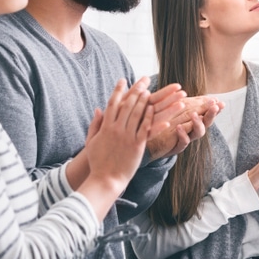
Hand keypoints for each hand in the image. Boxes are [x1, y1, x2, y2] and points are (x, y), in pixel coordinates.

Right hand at [79, 79, 155, 217]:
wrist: (104, 179)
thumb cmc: (97, 161)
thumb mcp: (92, 141)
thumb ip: (95, 124)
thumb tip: (98, 109)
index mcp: (106, 126)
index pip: (113, 103)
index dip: (119, 91)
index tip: (124, 80)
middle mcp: (117, 128)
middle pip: (129, 105)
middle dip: (138, 91)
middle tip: (145, 81)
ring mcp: (127, 136)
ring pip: (141, 115)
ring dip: (152, 103)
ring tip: (158, 94)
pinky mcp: (137, 146)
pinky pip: (149, 131)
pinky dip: (157, 122)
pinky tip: (167, 116)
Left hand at [147, 94, 221, 159]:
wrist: (153, 143)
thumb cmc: (167, 124)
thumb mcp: (178, 110)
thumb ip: (190, 104)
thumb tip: (204, 95)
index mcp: (194, 120)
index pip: (207, 112)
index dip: (214, 108)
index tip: (220, 101)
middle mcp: (193, 129)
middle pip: (206, 122)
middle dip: (211, 114)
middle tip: (215, 106)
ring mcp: (186, 138)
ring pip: (198, 133)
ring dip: (198, 123)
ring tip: (195, 114)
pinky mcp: (176, 146)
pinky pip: (182, 142)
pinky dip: (182, 135)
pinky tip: (179, 127)